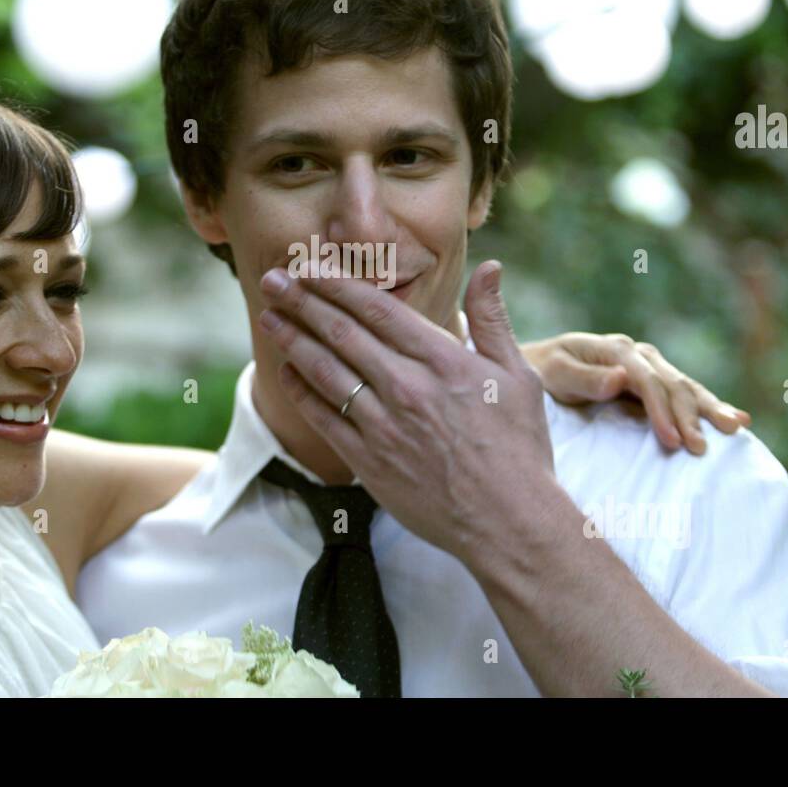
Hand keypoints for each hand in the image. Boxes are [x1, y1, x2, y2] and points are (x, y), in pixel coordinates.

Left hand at [257, 260, 560, 564]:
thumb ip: (493, 319)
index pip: (378, 309)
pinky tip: (285, 371)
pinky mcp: (368, 461)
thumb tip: (489, 266)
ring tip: (269, 317)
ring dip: (293, 340)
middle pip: (342, 333)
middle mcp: (407, 388)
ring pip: (325, 372)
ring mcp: (383, 426)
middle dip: (303, 301)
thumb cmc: (518, 447)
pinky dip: (301, 391)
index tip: (311, 266)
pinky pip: (324, 418)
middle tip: (273, 279)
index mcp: (442, 361)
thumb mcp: (518, 376)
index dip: (338, 284)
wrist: (508, 522)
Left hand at [519, 332, 751, 454]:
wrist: (535, 366)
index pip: (647, 381)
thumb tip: (621, 379)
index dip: (661, 411)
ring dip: (709, 409)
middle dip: (690, 415)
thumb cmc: (541, 372)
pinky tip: (738, 419)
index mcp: (615, 349)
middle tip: (702, 449)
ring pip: (686, 386)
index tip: (672, 442)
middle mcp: (637, 354)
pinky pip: (685, 394)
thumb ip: (585, 378)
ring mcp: (648, 366)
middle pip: (673, 384)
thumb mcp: (553, 374)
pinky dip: (710, 406)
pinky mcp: (653, 381)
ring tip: (735, 429)